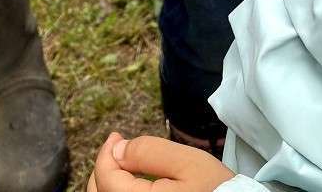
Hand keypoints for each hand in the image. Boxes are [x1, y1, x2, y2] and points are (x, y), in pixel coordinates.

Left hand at [88, 133, 234, 191]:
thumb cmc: (216, 190)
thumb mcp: (188, 163)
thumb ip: (150, 152)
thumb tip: (118, 150)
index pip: (106, 177)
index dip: (106, 152)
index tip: (116, 136)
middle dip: (104, 168)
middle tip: (117, 149)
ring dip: (110, 183)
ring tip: (123, 166)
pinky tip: (134, 183)